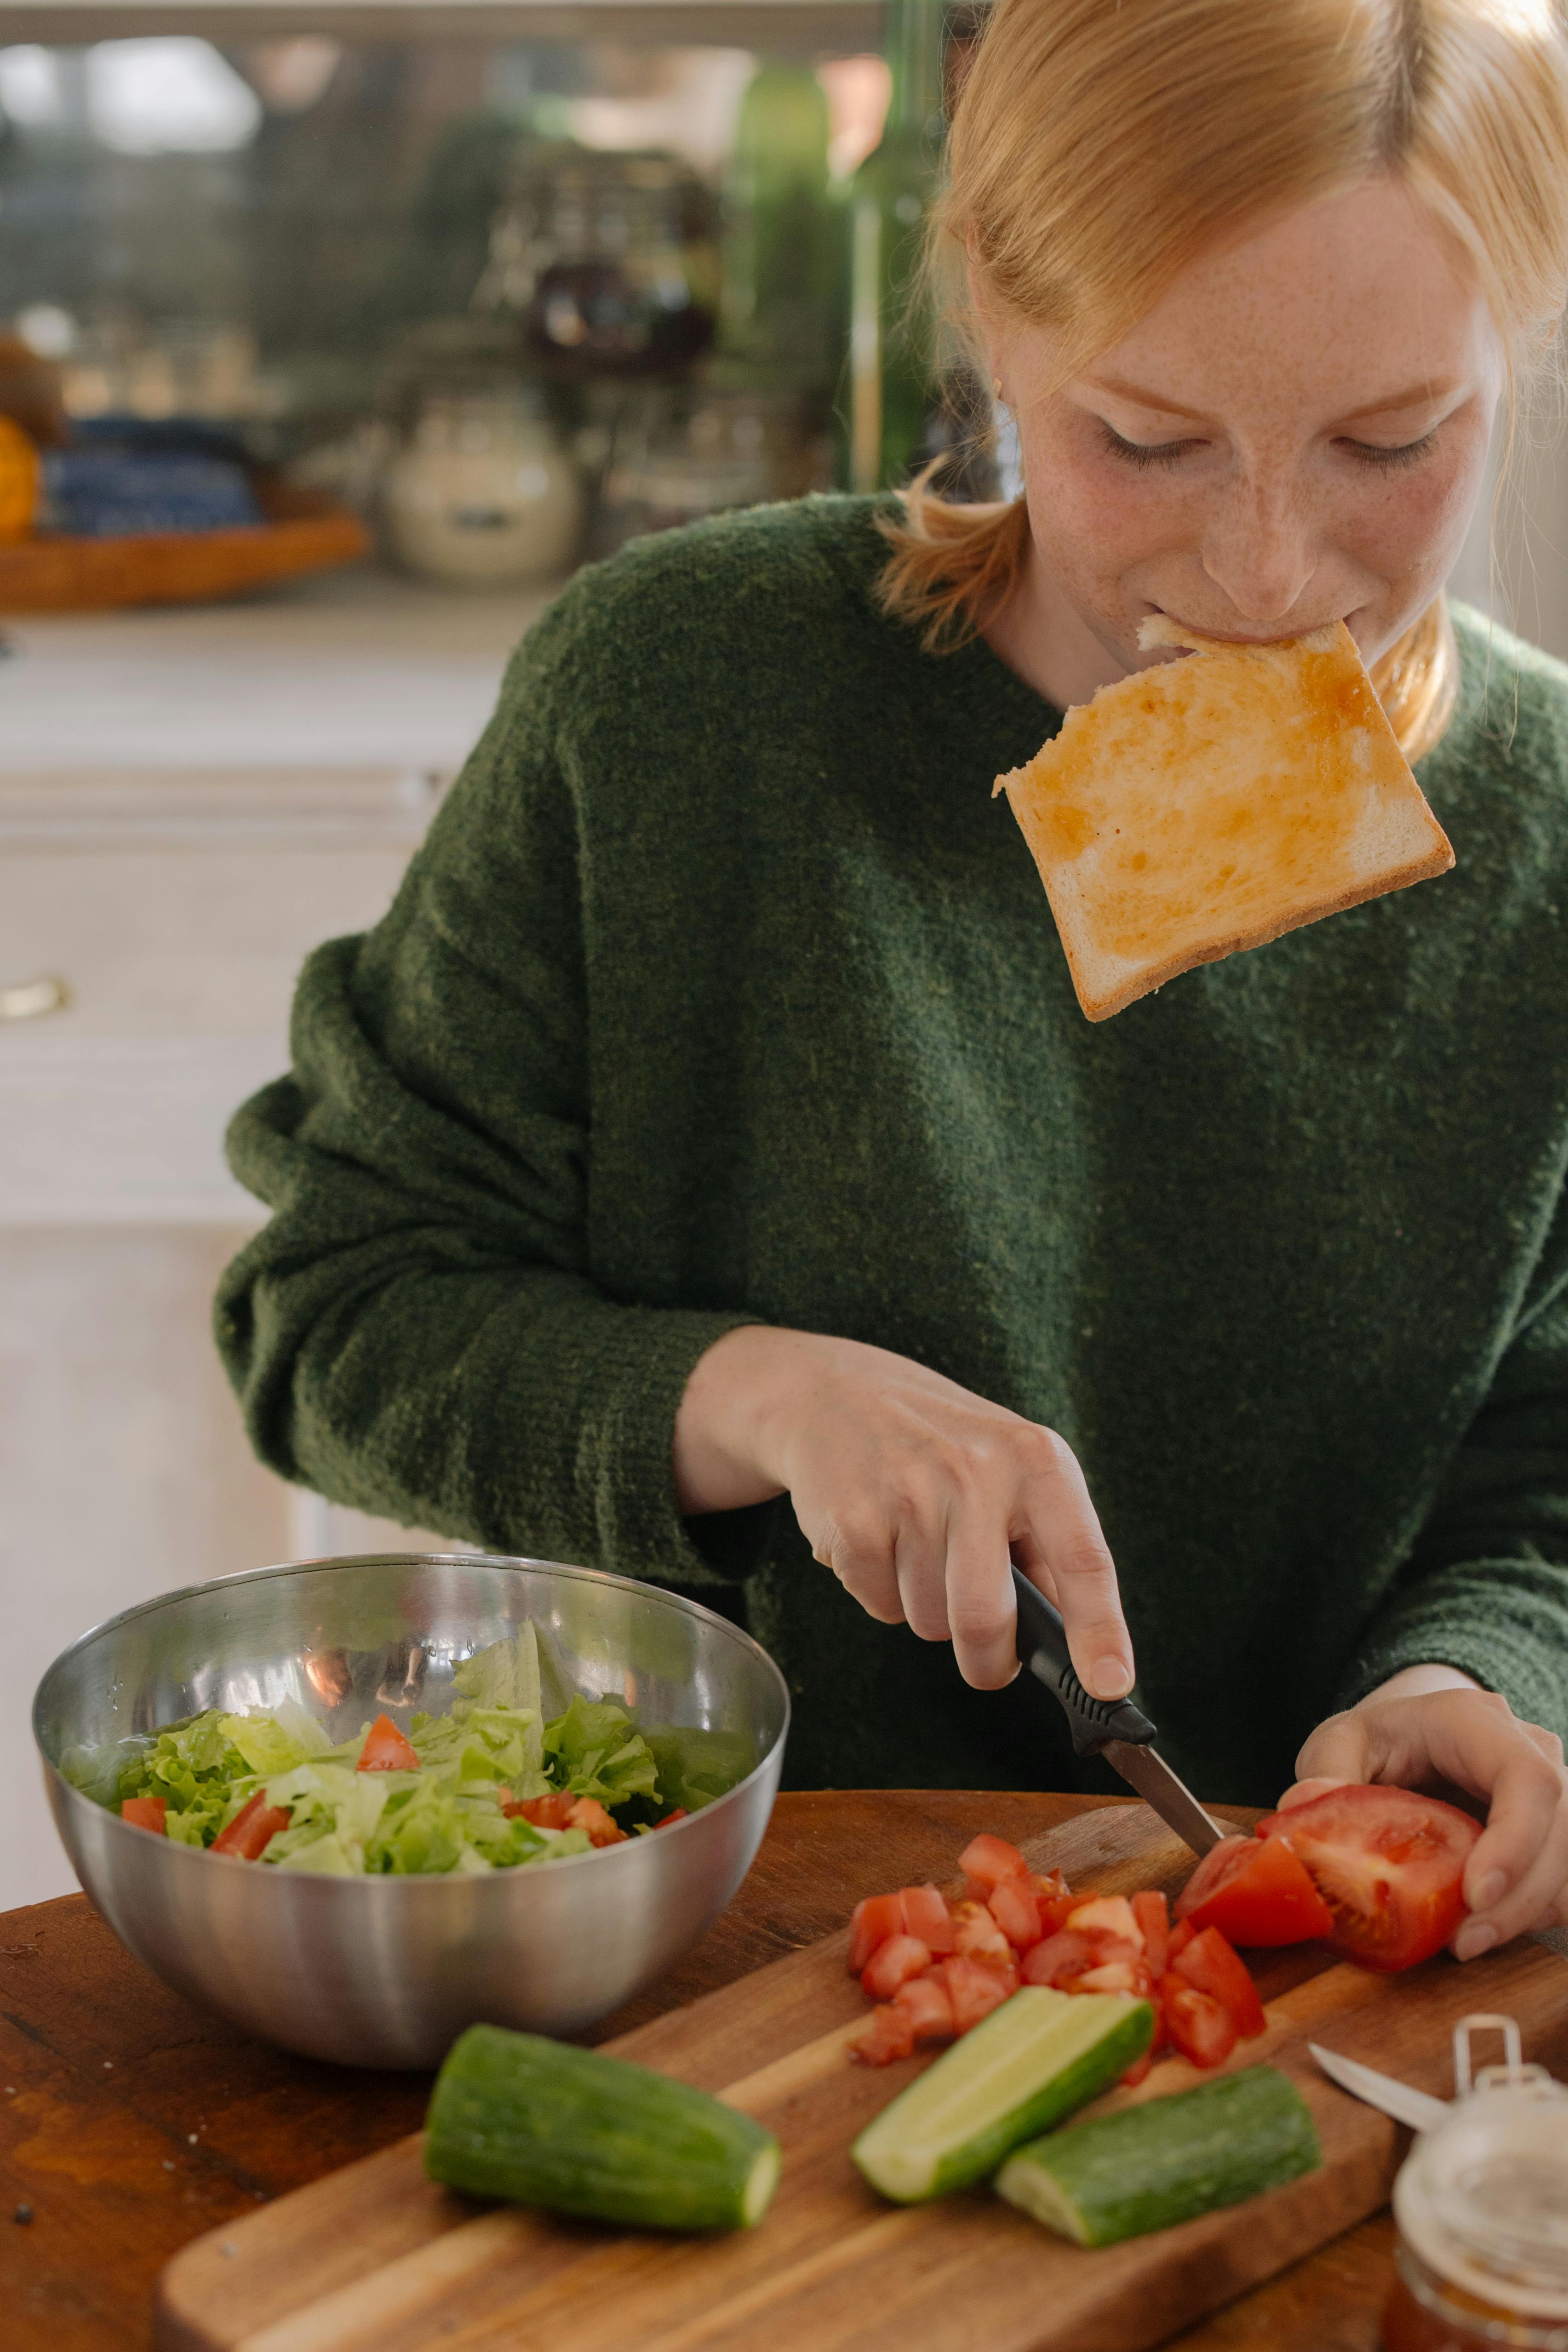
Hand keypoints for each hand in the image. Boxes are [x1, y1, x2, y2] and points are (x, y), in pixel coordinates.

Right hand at [673, 1325, 1132, 1695]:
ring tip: (916, 1549)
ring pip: (929, 1622)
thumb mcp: (1012, 1466)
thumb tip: (1083, 1644)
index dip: (1099, 1629)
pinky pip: (880, 1607)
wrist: (833, 1391)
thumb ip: (1048, 1546)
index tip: (1109, 1684)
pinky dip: (882, 1592)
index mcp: (1035, 1458)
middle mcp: (974, 1471)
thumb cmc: (939, 1440)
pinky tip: (879, 1539)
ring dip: (927, 1610)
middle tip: (985, 1655)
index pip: (1082, 1557)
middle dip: (987, 1659)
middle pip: (985, 1620)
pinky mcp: (851, 1520)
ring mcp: (908, 1494)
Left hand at [1281, 1667, 1567, 1957]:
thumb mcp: (1339, 1744)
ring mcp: (1553, 1790)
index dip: (1514, 1841)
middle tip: (1463, 1943)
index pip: (1526, 1778)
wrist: (1412, 1738)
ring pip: (1567, 1862)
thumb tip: (1305, 1803)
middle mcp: (1530, 1749)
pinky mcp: (1553, 1831)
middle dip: (1518, 1898)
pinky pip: (1562, 1882)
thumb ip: (1325, 1771)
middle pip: (1558, 1829)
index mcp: (1476, 1721)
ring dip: (1526, 1912)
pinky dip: (1530, 1913)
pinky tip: (1483, 1927)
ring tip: (1465, 1942)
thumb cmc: (1378, 1741)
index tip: (1475, 1895)